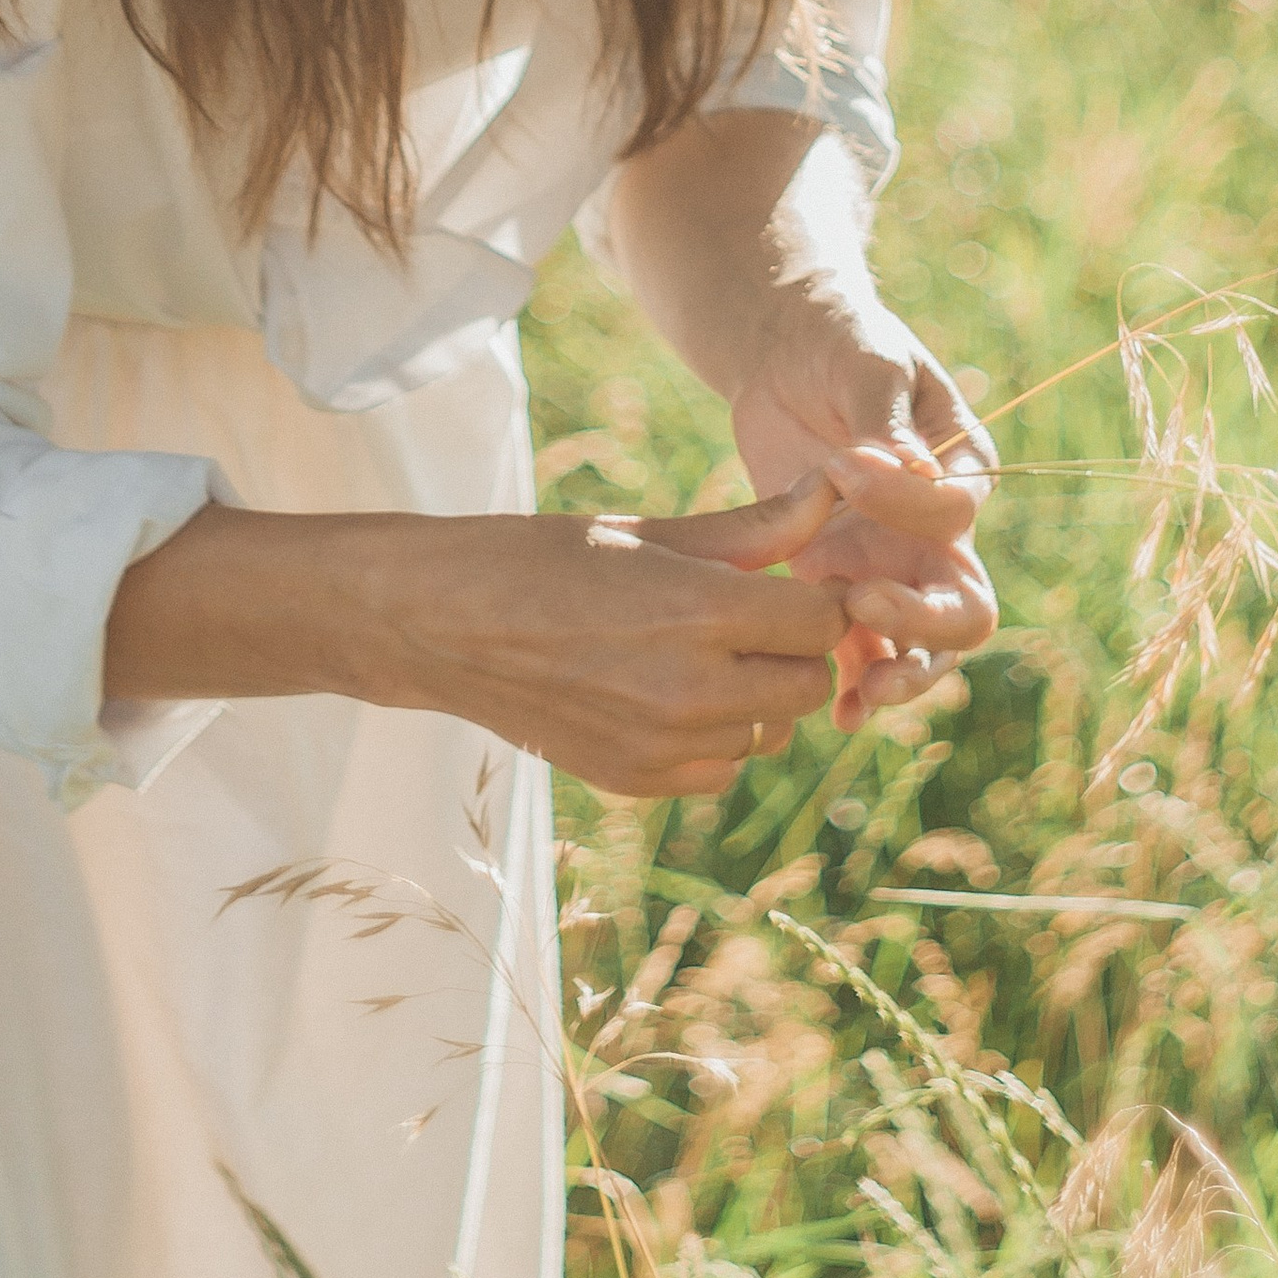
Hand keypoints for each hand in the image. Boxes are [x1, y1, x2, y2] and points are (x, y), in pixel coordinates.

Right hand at [367, 471, 849, 794]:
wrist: (444, 626)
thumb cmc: (544, 558)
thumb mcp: (650, 531)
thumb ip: (753, 529)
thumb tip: (832, 494)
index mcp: (700, 612)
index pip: (822, 622)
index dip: (815, 598)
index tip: (789, 582)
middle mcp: (692, 691)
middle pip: (807, 683)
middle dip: (792, 649)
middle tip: (751, 617)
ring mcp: (664, 748)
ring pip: (768, 732)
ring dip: (754, 696)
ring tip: (699, 652)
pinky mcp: (637, 783)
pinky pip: (720, 769)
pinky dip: (713, 738)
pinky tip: (667, 694)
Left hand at [729, 305, 996, 728]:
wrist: (785, 354)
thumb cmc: (839, 343)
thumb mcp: (865, 364)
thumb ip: (886, 419)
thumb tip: (912, 469)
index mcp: (963, 467)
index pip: (957, 510)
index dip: (905, 501)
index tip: (842, 466)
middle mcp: (939, 530)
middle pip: (962, 604)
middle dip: (922, 622)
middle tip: (863, 608)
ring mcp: (894, 564)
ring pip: (922, 644)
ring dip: (900, 673)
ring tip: (862, 695)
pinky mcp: (841, 581)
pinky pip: (863, 647)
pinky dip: (856, 682)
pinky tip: (839, 712)